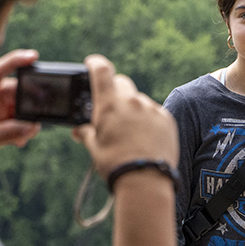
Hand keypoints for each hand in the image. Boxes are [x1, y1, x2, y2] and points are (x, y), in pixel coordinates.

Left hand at [0, 49, 41, 186]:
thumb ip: (9, 132)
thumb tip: (32, 126)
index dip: (15, 60)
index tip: (33, 56)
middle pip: (16, 90)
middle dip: (29, 102)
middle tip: (39, 115)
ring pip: (21, 106)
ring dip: (27, 120)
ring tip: (25, 136)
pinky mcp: (1, 121)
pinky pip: (19, 120)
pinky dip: (23, 129)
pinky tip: (19, 141)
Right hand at [73, 55, 178, 178]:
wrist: (145, 182)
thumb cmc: (115, 165)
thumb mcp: (95, 148)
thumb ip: (86, 133)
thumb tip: (78, 131)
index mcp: (109, 104)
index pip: (101, 70)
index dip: (95, 63)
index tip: (92, 63)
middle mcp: (131, 101)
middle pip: (121, 83)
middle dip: (114, 91)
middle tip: (111, 108)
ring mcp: (151, 109)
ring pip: (138, 100)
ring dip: (132, 108)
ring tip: (130, 132)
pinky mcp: (166, 119)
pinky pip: (154, 112)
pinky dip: (148, 119)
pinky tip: (145, 137)